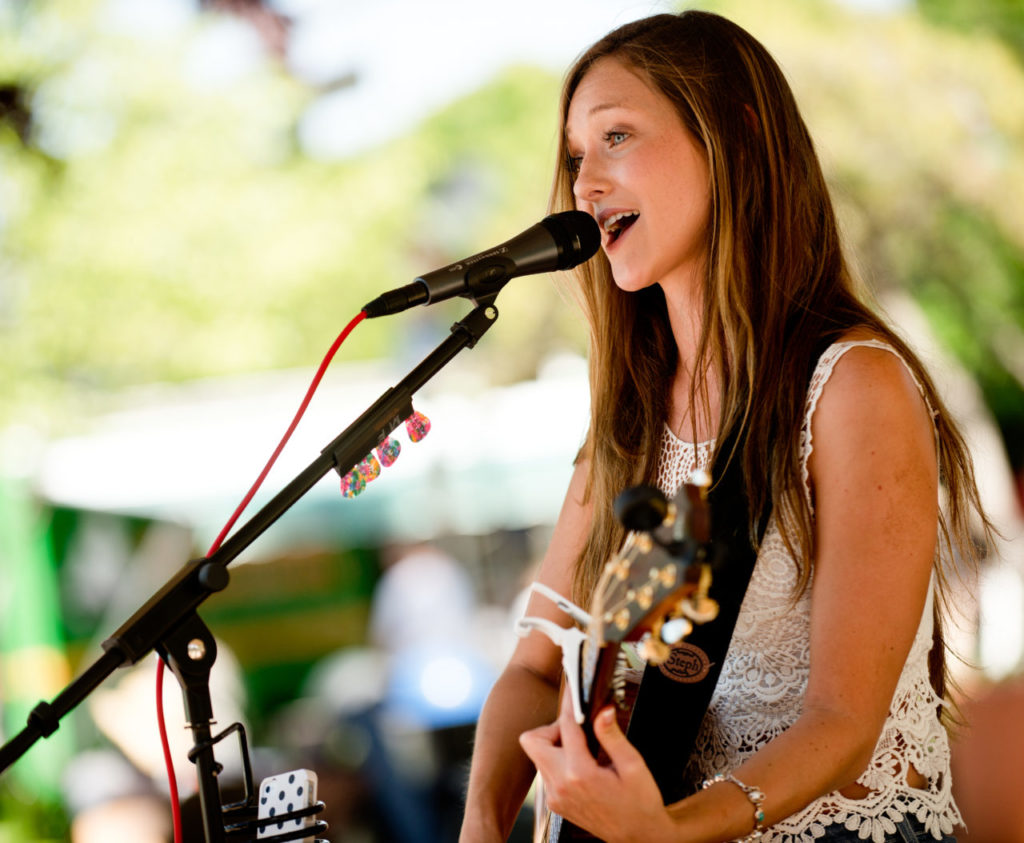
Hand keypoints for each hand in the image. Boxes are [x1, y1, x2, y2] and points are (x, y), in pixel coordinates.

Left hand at [519, 691, 671, 842]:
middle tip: (577, 730)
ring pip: (537, 755)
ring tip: (584, 748)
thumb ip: (612, 736)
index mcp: (580, 773)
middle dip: (551, 728)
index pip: (567, 725)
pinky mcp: (554, 803)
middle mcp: (560, 785)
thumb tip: (602, 709)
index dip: (571, 703)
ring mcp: (554, 796)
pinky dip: (557, 761)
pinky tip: (581, 765)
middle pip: (532, 740)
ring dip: (554, 744)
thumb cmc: (640, 802)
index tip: (574, 688)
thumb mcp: (633, 765)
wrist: (637, 837)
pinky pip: (545, 771)